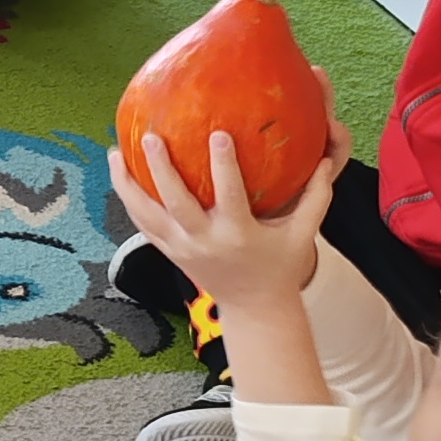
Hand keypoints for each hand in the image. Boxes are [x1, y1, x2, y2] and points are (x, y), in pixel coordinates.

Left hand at [109, 120, 350, 315]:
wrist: (254, 307)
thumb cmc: (280, 266)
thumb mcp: (302, 235)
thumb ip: (315, 197)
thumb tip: (326, 160)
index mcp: (238, 235)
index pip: (229, 195)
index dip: (223, 166)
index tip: (218, 133)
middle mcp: (205, 241)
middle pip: (176, 203)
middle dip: (161, 169)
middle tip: (150, 136)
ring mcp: (182, 248)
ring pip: (146, 215)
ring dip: (128, 184)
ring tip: (115, 152)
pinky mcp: (168, 252)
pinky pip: (141, 225)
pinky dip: (129, 200)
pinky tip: (120, 174)